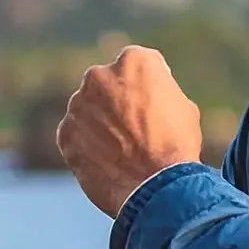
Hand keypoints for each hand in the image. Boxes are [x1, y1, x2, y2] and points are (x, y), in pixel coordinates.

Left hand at [55, 45, 204, 216]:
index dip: (145, 87)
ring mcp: (78, 104)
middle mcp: (100, 74)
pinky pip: (75, 135)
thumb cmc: (177, 146)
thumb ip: (159, 93)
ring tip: (122, 152)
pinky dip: (86, 146)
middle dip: (116, 101)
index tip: (151, 105)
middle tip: (133, 129)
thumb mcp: (183, 107)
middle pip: (106, 84)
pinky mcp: (65, 133)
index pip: (136, 66)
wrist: (157, 187)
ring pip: (88, 109)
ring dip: (99, 123)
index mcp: (134, 61)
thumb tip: (149, 97)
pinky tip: (107, 163)